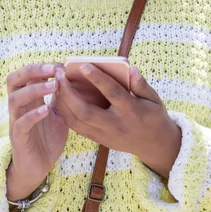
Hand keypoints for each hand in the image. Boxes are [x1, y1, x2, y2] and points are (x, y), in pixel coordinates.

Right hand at [6, 63, 68, 200]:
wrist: (38, 167)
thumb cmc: (48, 136)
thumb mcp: (59, 112)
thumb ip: (63, 96)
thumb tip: (76, 76)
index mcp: (29, 98)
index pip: (26, 74)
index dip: (42, 66)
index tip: (62, 65)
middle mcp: (19, 106)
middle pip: (13, 80)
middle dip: (32, 71)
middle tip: (52, 69)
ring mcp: (16, 121)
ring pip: (15, 99)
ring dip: (35, 90)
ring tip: (54, 86)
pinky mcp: (19, 138)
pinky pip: (20, 124)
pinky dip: (32, 115)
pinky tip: (46, 110)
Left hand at [54, 65, 181, 179]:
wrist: (153, 145)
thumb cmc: (153, 115)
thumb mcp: (154, 99)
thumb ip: (141, 84)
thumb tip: (131, 69)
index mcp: (131, 111)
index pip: (112, 93)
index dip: (98, 79)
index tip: (83, 66)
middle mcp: (115, 125)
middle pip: (86, 111)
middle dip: (69, 93)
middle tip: (59, 74)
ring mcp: (104, 135)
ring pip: (76, 121)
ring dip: (63, 103)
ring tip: (56, 84)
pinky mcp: (98, 140)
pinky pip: (76, 127)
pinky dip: (65, 113)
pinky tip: (60, 98)